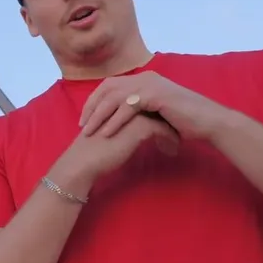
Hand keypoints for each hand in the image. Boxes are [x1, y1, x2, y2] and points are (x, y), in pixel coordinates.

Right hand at [52, 114, 179, 190]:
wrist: (83, 161)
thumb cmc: (92, 150)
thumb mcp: (110, 132)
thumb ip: (122, 125)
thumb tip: (137, 130)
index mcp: (117, 102)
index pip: (146, 103)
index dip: (158, 114)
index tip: (168, 127)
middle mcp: (126, 102)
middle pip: (156, 106)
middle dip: (169, 119)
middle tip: (179, 132)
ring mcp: (133, 112)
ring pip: (162, 116)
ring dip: (172, 129)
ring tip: (178, 142)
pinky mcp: (138, 125)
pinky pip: (162, 129)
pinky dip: (169, 139)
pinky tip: (172, 150)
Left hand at [79, 71, 233, 141]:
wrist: (208, 122)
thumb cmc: (185, 121)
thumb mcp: (157, 113)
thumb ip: (140, 112)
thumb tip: (122, 120)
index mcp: (143, 79)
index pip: (110, 86)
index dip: (95, 101)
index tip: (84, 119)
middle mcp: (145, 78)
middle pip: (108, 88)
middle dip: (92, 107)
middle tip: (81, 125)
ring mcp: (150, 84)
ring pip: (115, 97)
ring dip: (99, 115)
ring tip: (88, 131)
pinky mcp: (156, 95)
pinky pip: (128, 108)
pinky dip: (115, 121)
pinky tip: (107, 133)